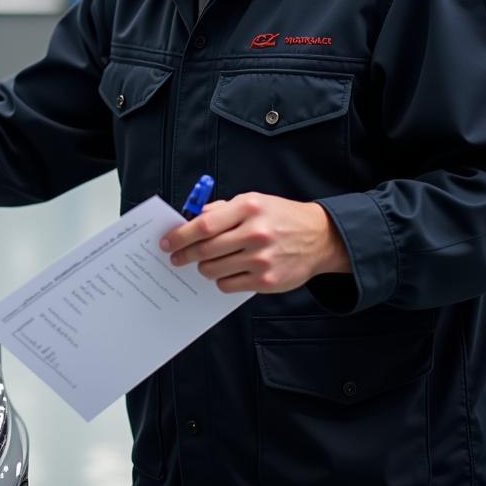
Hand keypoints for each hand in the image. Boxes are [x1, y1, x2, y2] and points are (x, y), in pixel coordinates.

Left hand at [159, 192, 350, 293]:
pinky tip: (226, 271)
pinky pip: (228, 285)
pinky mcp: (267, 281)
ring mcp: (262, 259)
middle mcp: (255, 233)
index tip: (167, 242)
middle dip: (185, 255)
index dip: (180, 236)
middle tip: (176, 258)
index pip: (203, 225)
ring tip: (206, 263)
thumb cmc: (280, 217)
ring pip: (213, 270)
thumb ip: (221, 209)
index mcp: (248, 208)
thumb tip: (190, 220)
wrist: (319, 238)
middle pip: (205, 250)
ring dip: (203, 268)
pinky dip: (221, 279)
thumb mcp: (253, 201)